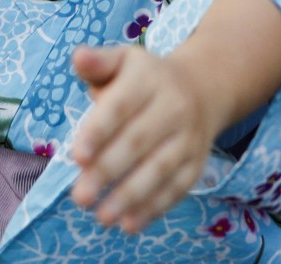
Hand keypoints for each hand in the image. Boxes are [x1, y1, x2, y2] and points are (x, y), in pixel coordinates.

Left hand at [69, 45, 222, 233]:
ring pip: (160, 169)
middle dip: (108, 171)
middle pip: (138, 141)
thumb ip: (98, 63)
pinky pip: (177, 188)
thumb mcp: (123, 61)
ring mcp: (188, 137)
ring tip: (102, 216)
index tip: (76, 156)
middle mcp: (173, 107)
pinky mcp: (196, 162)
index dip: (99, 131)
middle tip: (80, 196)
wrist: (203, 87)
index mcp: (148, 79)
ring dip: (130, 196)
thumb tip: (79, 56)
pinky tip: (129, 224)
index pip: (122, 105)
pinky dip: (154, 208)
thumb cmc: (145, 78)